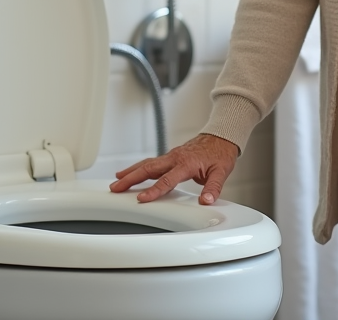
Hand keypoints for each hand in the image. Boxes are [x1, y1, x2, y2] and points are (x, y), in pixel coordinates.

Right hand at [110, 134, 238, 204]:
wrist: (221, 137)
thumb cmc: (220, 153)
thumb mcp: (221, 172)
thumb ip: (213, 187)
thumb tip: (207, 200)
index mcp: (186, 163)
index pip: (167, 180)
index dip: (154, 190)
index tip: (142, 198)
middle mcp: (175, 158)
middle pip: (148, 168)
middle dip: (131, 178)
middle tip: (116, 187)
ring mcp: (171, 156)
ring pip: (147, 164)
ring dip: (131, 172)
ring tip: (116, 181)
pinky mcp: (170, 157)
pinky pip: (151, 162)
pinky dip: (138, 168)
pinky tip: (131, 173)